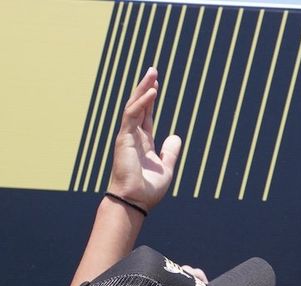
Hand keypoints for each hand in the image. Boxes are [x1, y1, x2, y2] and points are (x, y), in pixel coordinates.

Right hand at [105, 67, 181, 211]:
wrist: (134, 201)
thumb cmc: (147, 189)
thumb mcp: (166, 168)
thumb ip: (170, 152)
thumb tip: (176, 137)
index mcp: (142, 142)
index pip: (146, 115)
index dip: (151, 100)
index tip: (156, 84)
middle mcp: (133, 136)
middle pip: (139, 106)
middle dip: (146, 87)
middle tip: (153, 70)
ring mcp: (127, 136)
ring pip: (134, 106)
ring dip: (143, 89)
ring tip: (153, 73)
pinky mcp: (124, 138)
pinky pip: (132, 115)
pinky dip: (142, 103)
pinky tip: (152, 92)